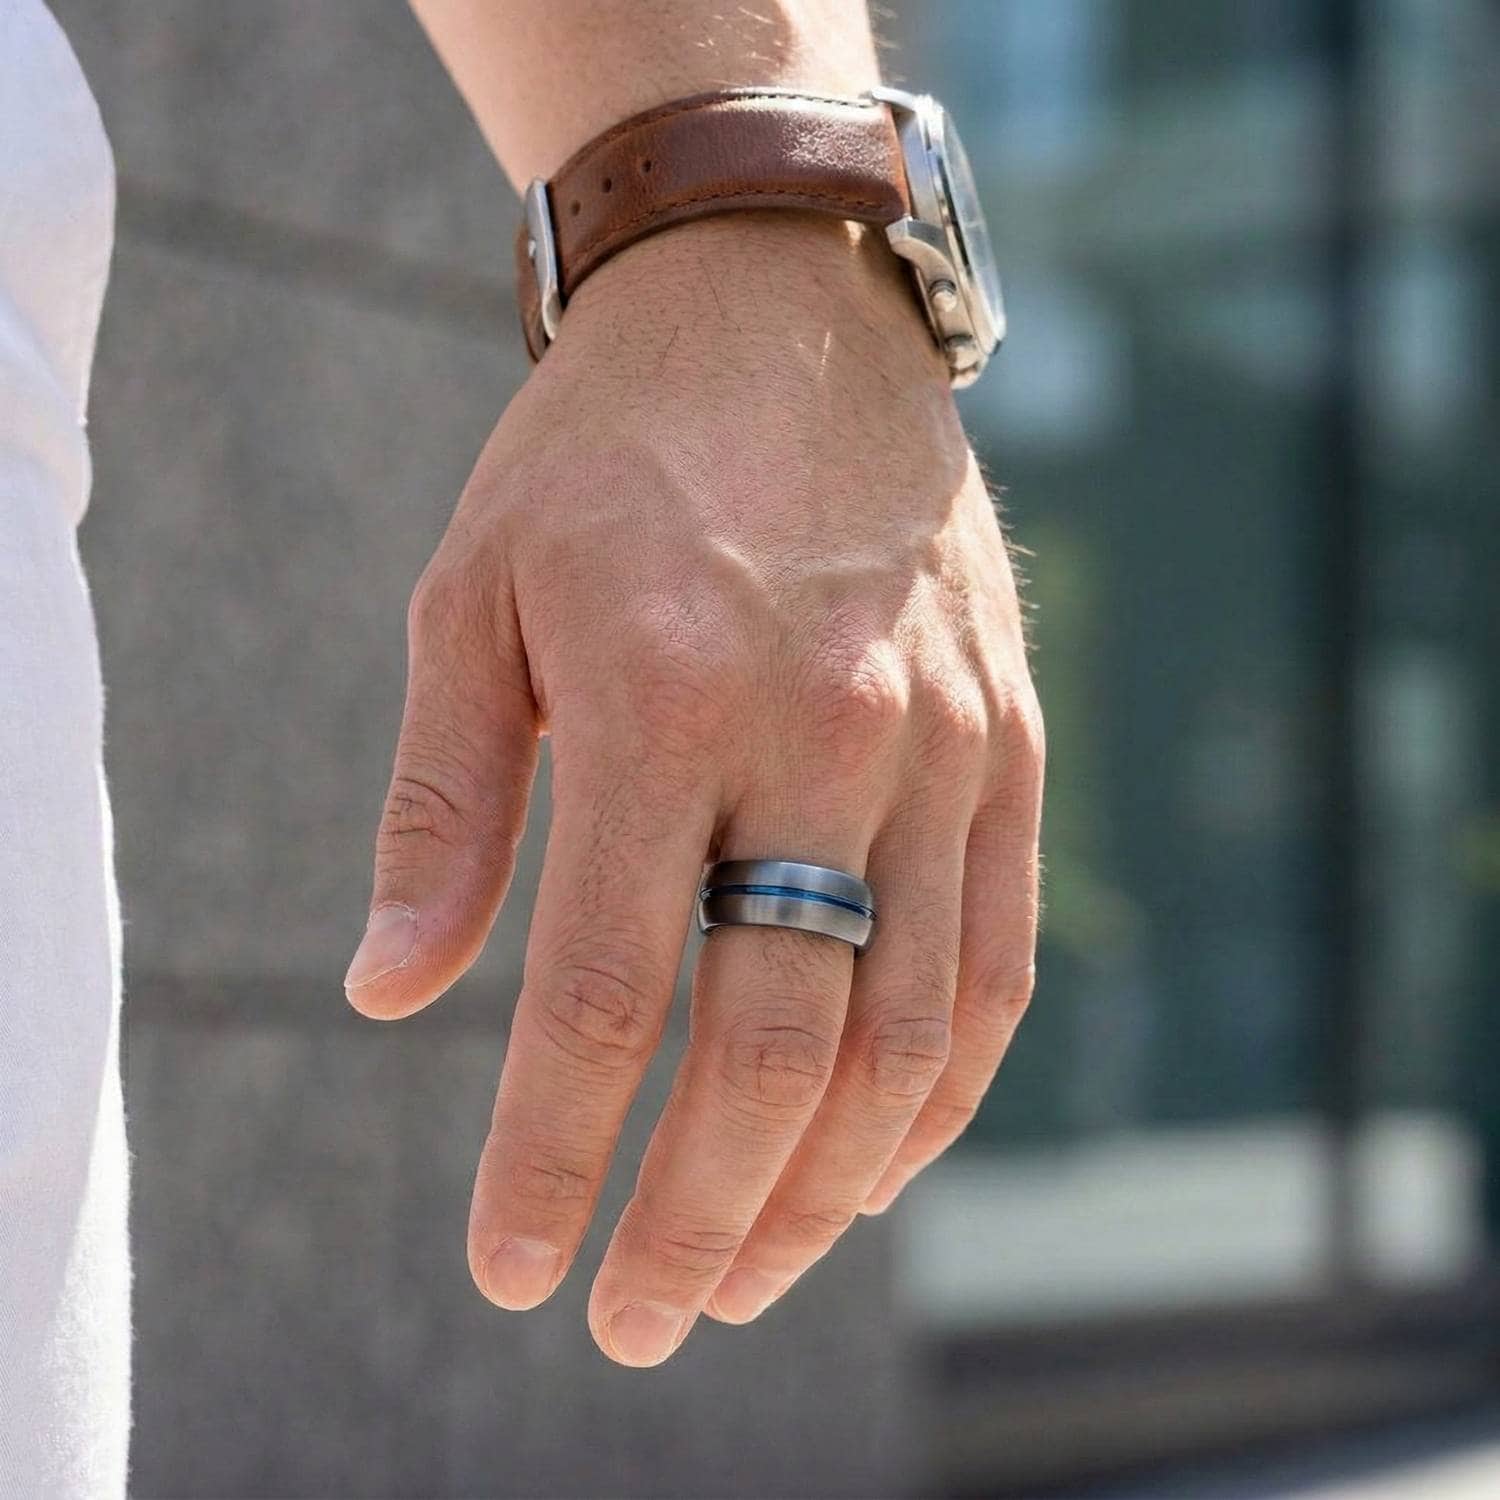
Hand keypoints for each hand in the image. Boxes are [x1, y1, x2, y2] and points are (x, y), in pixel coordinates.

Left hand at [343, 212, 1042, 1365]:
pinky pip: (992, 965)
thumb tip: (389, 992)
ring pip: (903, 1038)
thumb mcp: (472, 595)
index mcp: (655, 690)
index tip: (517, 1270)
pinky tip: (873, 1165)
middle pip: (769, 1048)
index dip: (550, 1157)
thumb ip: (442, 803)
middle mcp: (817, 729)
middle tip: (639, 1318)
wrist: (783, 313)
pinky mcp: (1006, 746)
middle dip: (696, 1218)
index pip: (598, 993)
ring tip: (748, 1275)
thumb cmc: (603, 461)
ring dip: (824, 1191)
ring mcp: (938, 743)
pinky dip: (937, 1096)